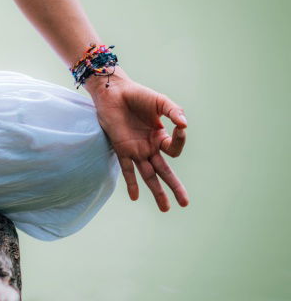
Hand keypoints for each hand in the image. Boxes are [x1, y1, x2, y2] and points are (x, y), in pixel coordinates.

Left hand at [88, 72, 188, 210]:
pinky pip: (127, 169)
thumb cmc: (138, 95)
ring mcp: (135, 150)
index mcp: (160, 136)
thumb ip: (174, 111)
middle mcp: (149, 147)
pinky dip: (131, 183)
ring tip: (166, 208)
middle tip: (185, 203)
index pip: (174, 148)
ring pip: (148, 175)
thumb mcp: (161, 102)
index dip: (180, 140)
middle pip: (165, 172)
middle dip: (174, 187)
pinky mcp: (121, 149)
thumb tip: (184, 125)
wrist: (114, 92)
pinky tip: (135, 197)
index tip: (181, 127)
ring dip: (157, 191)